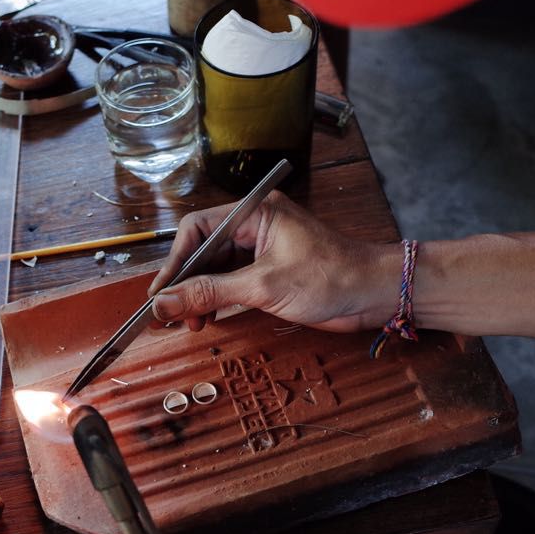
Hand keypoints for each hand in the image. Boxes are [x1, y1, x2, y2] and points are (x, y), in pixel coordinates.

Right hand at [148, 192, 392, 332]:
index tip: (160, 293)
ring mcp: (262, 248)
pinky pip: (231, 280)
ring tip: (190, 321)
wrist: (374, 294)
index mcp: (254, 212)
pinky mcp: (269, 270)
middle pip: (203, 250)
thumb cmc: (331, 278)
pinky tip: (208, 317)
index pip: (197, 230)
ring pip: (215, 268)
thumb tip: (165, 303)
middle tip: (171, 314)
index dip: (175, 262)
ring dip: (199, 295)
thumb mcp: (262, 287)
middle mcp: (254, 225)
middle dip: (185, 283)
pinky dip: (217, 299)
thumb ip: (210, 293)